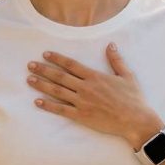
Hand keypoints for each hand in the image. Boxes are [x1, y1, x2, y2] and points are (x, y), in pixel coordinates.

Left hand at [27, 44, 161, 148]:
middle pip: (60, 76)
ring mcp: (82, 102)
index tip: (45, 54)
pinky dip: (48, 106)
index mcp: (95, 76)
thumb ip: (116, 60)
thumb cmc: (133, 98)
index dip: (57, 59)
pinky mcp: (81, 116)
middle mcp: (86, 88)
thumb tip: (111, 45)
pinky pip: (61, 110)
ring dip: (42, 85)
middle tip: (30, 65)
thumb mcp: (127, 75)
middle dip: (43, 70)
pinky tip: (37, 101)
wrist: (135, 120)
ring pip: (58, 91)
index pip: (71, 64)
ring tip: (29, 79)